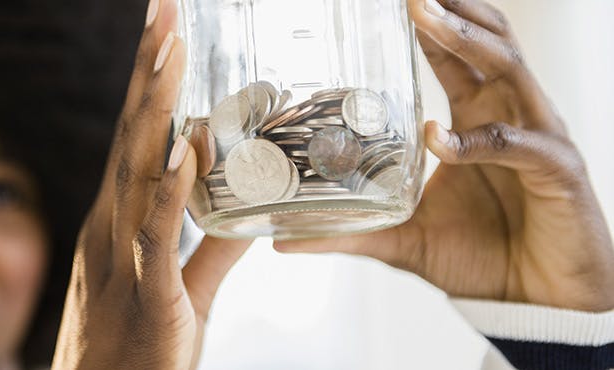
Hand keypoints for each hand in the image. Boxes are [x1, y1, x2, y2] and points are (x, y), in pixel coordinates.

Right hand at [50, 0, 250, 368]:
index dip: (146, 84)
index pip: (133, 139)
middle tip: (164, 9)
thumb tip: (251, 212)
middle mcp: (111, 230)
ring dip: (155, 109)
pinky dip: (171, 189)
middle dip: (147, 72)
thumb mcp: (184, 290)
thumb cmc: (139, 352)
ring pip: (138, 172)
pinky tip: (186, 147)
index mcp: (118, 224)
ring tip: (173, 51)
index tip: (163, 31)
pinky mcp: (146, 297)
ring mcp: (122, 259)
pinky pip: (159, 237)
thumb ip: (212, 247)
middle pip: (130, 138)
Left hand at [276, 0, 613, 311]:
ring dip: (463, 41)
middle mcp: (506, 115)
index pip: (453, 55)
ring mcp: (535, 135)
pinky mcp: (557, 170)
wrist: (538, 302)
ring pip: (507, 68)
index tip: (390, 4)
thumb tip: (282, 241)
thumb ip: (350, 233)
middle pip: (484, 42)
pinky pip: (515, 142)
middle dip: (446, 13)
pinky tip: (438, 136)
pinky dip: (477, 138)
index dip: (427, 24)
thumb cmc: (482, 258)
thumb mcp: (404, 240)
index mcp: (474, 119)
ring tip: (424, 19)